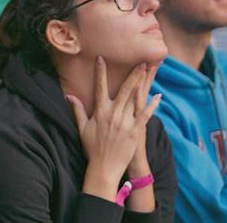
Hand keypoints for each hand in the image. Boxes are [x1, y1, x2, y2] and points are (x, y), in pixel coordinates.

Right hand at [68, 58, 161, 191]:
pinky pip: (146, 115)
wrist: (104, 167)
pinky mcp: (135, 131)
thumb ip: (77, 110)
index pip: (100, 87)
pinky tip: (158, 96)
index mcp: (100, 112)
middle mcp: (113, 114)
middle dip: (133, 74)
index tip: (102, 58)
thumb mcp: (82, 128)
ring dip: (143, 84)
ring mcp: (125, 122)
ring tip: (149, 72)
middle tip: (141, 61)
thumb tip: (69, 96)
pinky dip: (152, 106)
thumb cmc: (92, 148)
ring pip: (136, 99)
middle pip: (124, 89)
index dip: (101, 72)